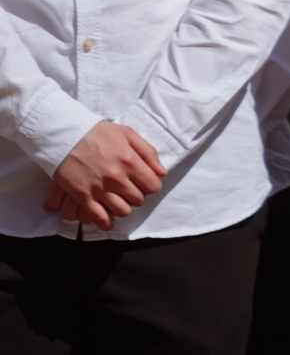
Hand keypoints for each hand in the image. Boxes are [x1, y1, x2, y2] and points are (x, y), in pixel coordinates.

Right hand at [44, 121, 166, 228]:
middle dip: (137, 195)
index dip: (151, 185)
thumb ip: (148, 152)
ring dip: (123, 207)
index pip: (152, 186)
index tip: (144, 183)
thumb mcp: (127, 134)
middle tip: (130, 190)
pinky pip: (99, 217)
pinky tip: (107, 220)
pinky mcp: (82, 195)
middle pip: (138, 199)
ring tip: (119, 200)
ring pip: (122, 210)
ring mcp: (99, 188)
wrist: (63, 135)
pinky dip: (105, 222)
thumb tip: (162, 172)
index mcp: (129, 161)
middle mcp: (116, 177)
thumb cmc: (96, 132)